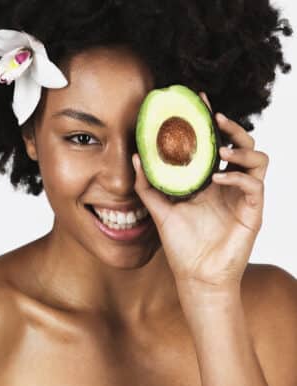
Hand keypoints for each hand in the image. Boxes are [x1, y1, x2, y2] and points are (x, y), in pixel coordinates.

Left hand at [132, 92, 268, 289]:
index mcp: (208, 181)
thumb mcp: (161, 210)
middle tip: (215, 116)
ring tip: (221, 148)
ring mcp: (242, 196)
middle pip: (240, 144)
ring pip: (257, 159)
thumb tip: (135, 157)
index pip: (213, 145)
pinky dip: (237, 176)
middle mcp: (228, 184)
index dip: (208, 123)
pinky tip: (217, 178)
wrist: (196, 275)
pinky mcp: (252, 211)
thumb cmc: (181, 244)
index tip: (197, 102)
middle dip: (231, 127)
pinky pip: (254, 184)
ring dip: (241, 148)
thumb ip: (148, 185)